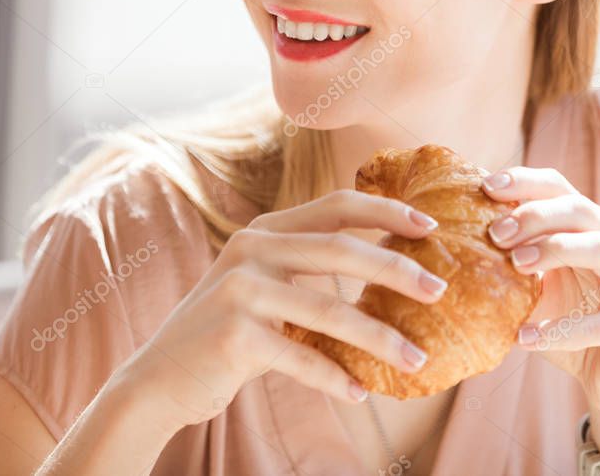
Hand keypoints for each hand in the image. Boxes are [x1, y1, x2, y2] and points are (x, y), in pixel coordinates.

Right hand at [119, 190, 447, 432]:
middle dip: (396, 269)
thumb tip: (390, 274)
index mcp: (264, 231)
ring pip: (330, 310)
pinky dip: (335, 377)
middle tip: (439, 290)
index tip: (428, 225)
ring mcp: (240, 291)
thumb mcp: (262, 287)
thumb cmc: (227, 335)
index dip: (384, 210)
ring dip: (379, 339)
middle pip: (340, 249)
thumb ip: (307, 271)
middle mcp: (251, 249)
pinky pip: (302, 357)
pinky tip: (360, 393)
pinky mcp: (234, 335)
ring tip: (416, 360)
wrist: (160, 378)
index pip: (334, 205)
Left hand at [482, 167, 599, 470]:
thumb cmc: (565, 318)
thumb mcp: (533, 284)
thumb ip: (508, 257)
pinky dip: (560, 329)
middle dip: (534, 216)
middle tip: (496, 233)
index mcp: (594, 227)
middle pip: (580, 210)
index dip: (525, 182)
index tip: (487, 186)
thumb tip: (449, 234)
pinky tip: (524, 337)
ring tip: (516, 266)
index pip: (561, 188)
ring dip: (554, 250)